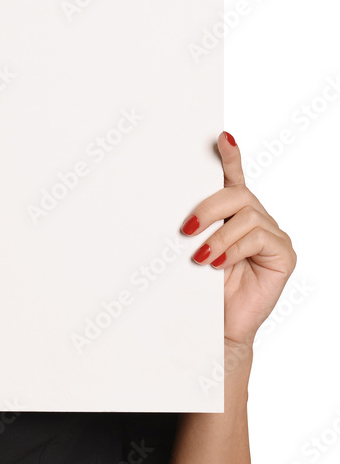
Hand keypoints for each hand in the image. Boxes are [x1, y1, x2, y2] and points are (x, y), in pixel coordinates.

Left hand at [180, 131, 295, 347]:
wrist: (215, 327)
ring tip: (200, 258)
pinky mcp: (283, 254)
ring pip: (247, 216)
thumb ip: (194, 225)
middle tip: (186, 229)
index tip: (221, 136)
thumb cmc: (200, 288)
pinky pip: (258, 237)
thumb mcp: (191, 249)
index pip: (233, 178)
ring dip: (218, 236)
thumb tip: (178, 210)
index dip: (230, 155)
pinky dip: (233, 249)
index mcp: (232, 214)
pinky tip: (218, 265)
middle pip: (238, 194)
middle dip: (208, 207)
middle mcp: (255, 219)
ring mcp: (272, 236)